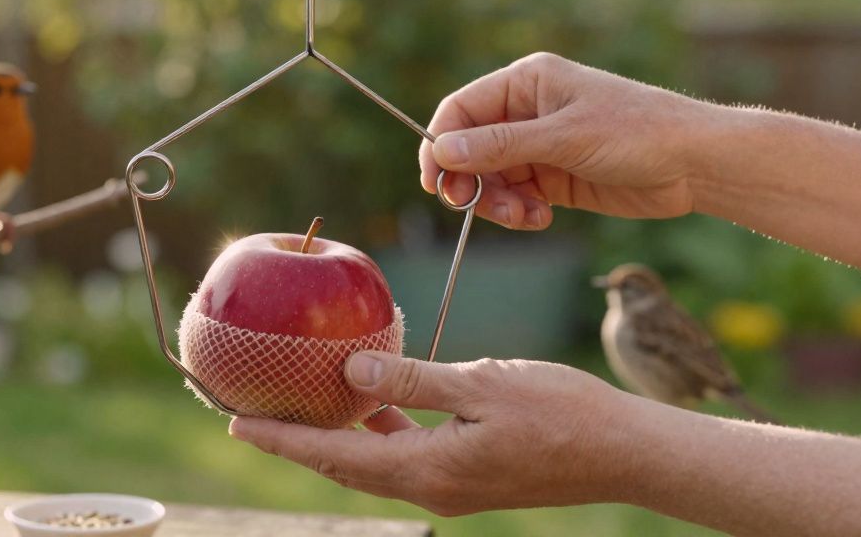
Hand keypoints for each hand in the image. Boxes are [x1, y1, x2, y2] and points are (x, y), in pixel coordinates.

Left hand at [229, 352, 626, 515]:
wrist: (626, 453)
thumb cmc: (564, 413)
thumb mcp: (484, 384)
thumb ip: (415, 380)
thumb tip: (350, 374)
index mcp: (429, 469)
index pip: (334, 456)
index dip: (282, 439)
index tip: (234, 423)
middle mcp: (431, 486)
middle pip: (344, 467)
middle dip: (295, 442)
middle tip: (250, 414)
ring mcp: (451, 484)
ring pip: (372, 462)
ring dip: (334, 437)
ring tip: (298, 404)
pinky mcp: (468, 474)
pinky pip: (404, 453)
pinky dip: (377, 430)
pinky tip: (370, 399)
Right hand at [419, 52, 708, 229]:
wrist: (696, 164)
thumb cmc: (637, 132)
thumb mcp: (564, 137)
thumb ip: (500, 146)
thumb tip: (441, 151)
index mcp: (527, 83)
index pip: (461, 110)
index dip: (440, 144)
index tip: (434, 182)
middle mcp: (528, 112)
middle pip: (470, 149)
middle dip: (470, 180)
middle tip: (472, 207)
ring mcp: (541, 147)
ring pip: (491, 178)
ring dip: (497, 203)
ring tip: (524, 216)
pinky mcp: (555, 179)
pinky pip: (516, 197)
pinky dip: (519, 213)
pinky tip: (542, 218)